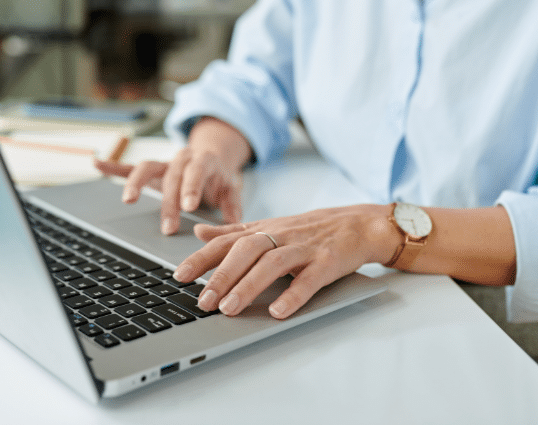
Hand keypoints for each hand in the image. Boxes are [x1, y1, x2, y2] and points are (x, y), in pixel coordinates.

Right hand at [94, 146, 243, 234]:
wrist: (211, 158)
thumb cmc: (219, 178)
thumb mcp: (231, 189)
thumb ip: (232, 205)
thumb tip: (234, 224)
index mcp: (203, 161)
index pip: (196, 172)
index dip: (192, 188)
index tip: (189, 206)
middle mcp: (181, 158)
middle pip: (172, 178)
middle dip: (169, 203)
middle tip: (168, 228)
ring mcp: (164, 163)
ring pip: (147, 168)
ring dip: (136, 183)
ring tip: (128, 200)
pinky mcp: (152, 169)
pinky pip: (130, 166)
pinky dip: (113, 166)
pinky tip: (96, 164)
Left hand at [172, 204, 397, 318]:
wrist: (358, 224)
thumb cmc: (308, 230)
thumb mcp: (268, 227)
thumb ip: (233, 231)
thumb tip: (198, 232)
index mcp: (264, 230)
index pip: (227, 241)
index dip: (202, 257)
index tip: (179, 276)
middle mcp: (281, 236)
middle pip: (246, 250)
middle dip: (222, 275)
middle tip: (203, 300)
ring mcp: (304, 248)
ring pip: (272, 264)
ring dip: (248, 286)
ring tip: (229, 309)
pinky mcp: (328, 263)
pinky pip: (309, 279)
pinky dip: (293, 295)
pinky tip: (278, 312)